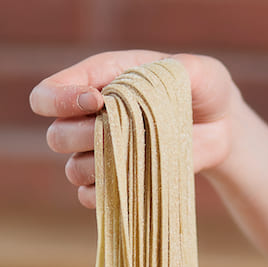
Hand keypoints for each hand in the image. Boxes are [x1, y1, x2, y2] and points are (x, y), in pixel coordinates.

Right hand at [29, 51, 238, 208]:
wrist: (219, 125)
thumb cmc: (202, 88)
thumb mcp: (198, 70)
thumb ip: (178, 70)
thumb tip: (156, 83)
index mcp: (98, 81)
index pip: (48, 94)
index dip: (60, 100)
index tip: (96, 102)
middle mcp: (89, 119)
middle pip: (55, 136)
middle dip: (84, 135)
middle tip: (126, 129)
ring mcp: (100, 154)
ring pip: (73, 170)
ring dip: (101, 167)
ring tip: (139, 156)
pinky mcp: (116, 183)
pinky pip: (91, 197)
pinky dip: (108, 194)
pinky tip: (133, 183)